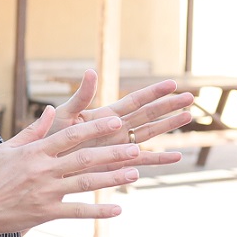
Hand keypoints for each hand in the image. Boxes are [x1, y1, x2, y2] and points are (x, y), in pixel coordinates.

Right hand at [0, 111, 147, 234]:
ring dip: (112, 179)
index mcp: (36, 151)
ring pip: (85, 184)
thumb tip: (52, 110)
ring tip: (135, 173)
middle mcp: (43, 170)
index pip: (71, 136)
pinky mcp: (46, 212)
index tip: (116, 120)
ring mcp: (46, 193)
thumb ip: (34, 130)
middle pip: (84, 159)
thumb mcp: (8, 148)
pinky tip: (117, 209)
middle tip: (137, 148)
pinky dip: (98, 211)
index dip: (95, 128)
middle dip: (113, 153)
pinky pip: (77, 211)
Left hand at [48, 72, 194, 161]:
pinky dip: (159, 160)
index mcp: (106, 114)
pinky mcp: (118, 165)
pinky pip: (142, 161)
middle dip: (169, 106)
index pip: (135, 100)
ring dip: (169, 126)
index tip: (172, 84)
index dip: (153, 92)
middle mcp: (117, 128)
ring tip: (189, 116)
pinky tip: (177, 157)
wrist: (45, 163)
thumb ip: (81, 96)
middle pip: (149, 115)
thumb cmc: (51, 136)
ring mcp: (120, 146)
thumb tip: (91, 71)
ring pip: (150, 134)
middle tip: (191, 97)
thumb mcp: (66, 114)